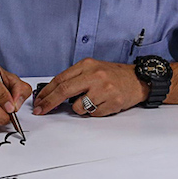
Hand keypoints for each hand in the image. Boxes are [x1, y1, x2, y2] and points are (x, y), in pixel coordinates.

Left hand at [33, 58, 148, 116]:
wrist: (137, 79)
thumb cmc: (113, 75)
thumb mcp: (92, 69)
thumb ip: (74, 79)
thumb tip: (52, 93)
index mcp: (87, 65)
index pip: (61, 79)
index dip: (47, 92)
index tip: (39, 101)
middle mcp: (95, 75)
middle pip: (65, 91)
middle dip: (50, 103)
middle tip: (41, 110)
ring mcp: (104, 89)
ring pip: (78, 107)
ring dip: (80, 108)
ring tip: (93, 100)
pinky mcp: (112, 102)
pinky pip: (93, 113)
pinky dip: (94, 111)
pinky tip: (103, 103)